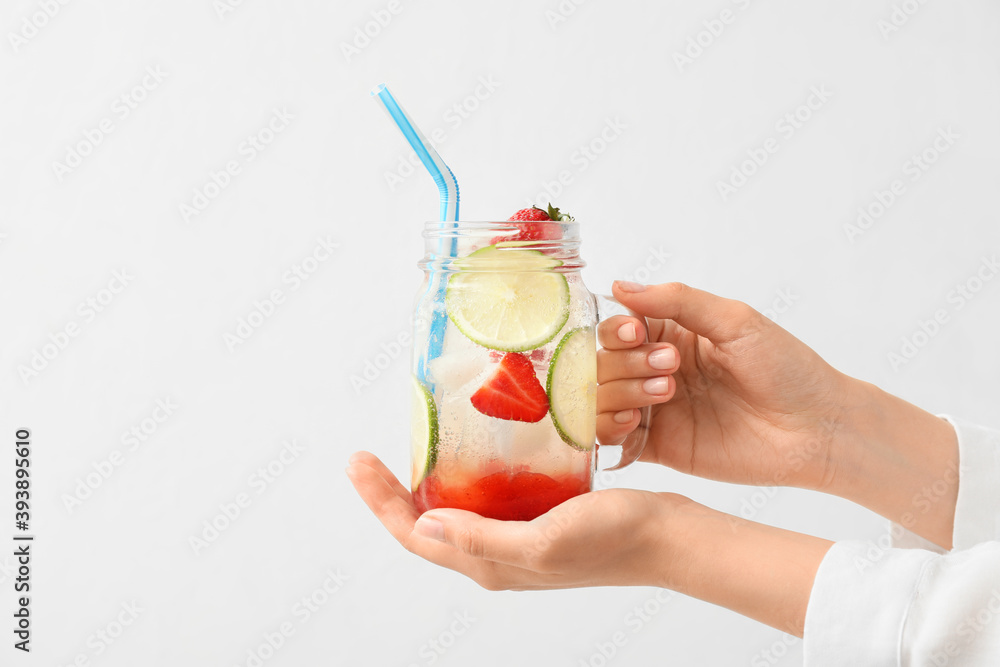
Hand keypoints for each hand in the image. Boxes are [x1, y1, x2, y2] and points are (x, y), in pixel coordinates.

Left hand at [345, 451, 672, 589]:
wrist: (667, 536)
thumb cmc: (613, 539)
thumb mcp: (544, 541)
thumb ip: (483, 539)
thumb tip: (424, 525)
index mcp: (490, 564)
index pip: (416, 536)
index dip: (381, 502)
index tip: (358, 462)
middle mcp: (497, 556)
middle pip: (427, 526)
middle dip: (392, 494)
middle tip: (369, 456)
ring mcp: (517, 539)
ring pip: (456, 513)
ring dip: (426, 487)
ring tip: (412, 450)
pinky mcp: (538, 519)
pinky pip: (488, 501)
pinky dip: (468, 479)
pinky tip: (472, 451)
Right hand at [597, 281, 958, 547]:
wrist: (817, 430)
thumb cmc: (787, 369)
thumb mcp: (735, 320)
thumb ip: (676, 301)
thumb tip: (620, 285)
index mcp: (672, 335)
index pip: (617, 327)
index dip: (617, 330)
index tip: (637, 334)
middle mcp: (655, 371)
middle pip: (603, 363)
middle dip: (625, 363)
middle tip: (670, 370)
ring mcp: (655, 410)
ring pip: (601, 399)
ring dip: (620, 393)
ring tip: (663, 396)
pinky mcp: (658, 448)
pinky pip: (613, 441)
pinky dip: (608, 431)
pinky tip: (634, 424)